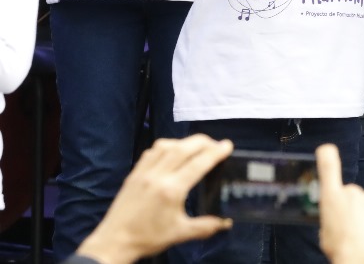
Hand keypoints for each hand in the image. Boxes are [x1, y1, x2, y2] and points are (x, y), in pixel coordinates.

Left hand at [74, 135, 232, 263]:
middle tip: (216, 144)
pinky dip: (166, 146)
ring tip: (195, 146)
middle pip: (184, 148)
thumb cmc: (148, 238)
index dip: (216, 152)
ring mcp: (144, 173)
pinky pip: (151, 152)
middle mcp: (158, 176)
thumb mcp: (180, 234)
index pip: (199, 163)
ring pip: (167, 146)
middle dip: (203, 142)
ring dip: (184, 142)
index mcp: (172, 190)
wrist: (114, 242)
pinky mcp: (134, 174)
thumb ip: (205, 226)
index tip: (228, 145)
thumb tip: (226, 224)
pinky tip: (171, 152)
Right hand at [317, 144, 363, 263]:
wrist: (359, 257)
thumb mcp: (324, 229)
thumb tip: (335, 215)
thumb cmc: (340, 247)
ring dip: (363, 214)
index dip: (327, 156)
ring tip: (359, 231)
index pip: (328, 168)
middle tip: (348, 224)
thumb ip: (331, 214)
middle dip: (350, 206)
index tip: (326, 149)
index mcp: (331, 197)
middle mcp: (351, 193)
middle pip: (351, 194)